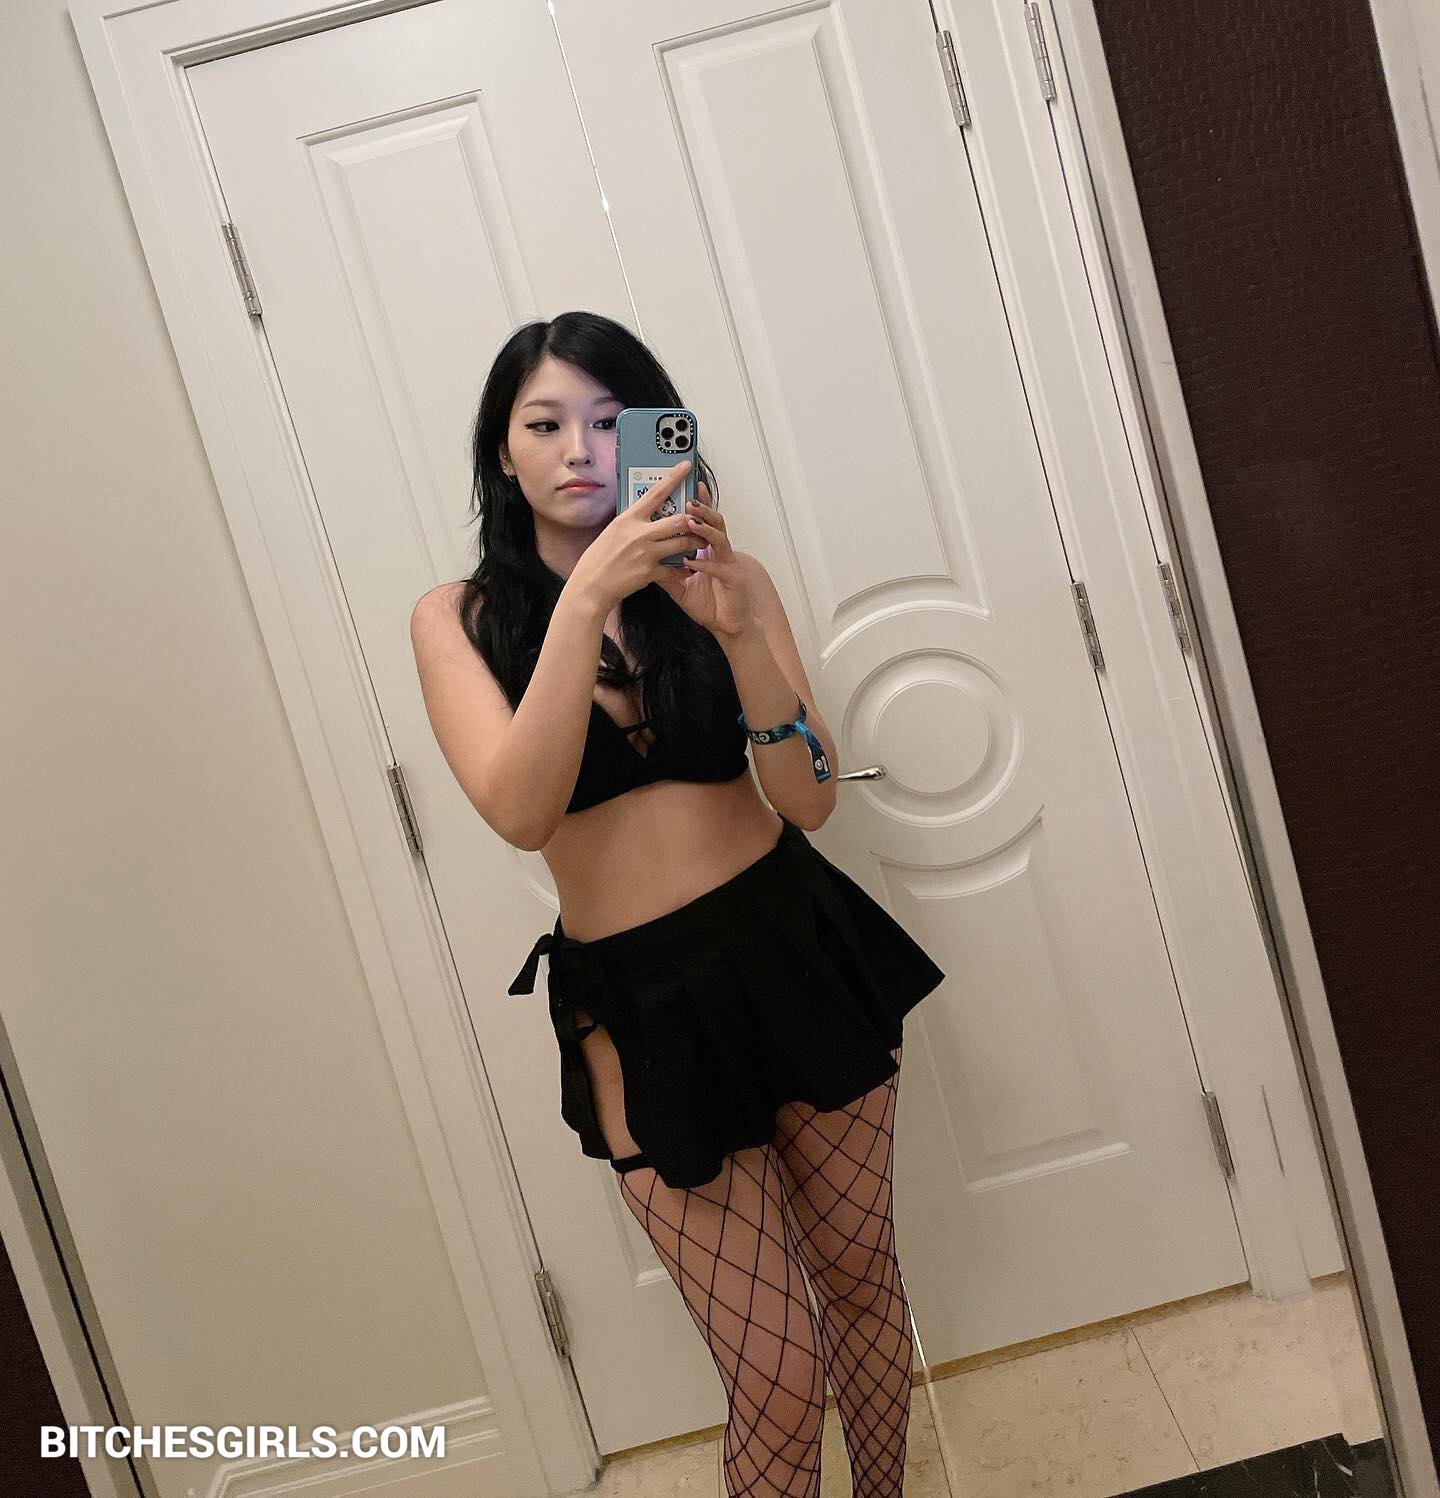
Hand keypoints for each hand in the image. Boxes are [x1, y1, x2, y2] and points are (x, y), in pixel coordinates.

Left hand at [650, 481, 757, 639]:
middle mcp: (721, 552)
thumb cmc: (709, 605)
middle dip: (703, 509)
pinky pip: (720, 568)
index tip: (684, 489)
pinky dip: (706, 564)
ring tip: (691, 521)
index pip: (702, 522)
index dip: (696, 506)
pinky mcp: (734, 579)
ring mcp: (729, 564)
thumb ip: (665, 572)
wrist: (727, 626)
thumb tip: (645, 560)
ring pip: (720, 539)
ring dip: (706, 529)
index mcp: (709, 550)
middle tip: (688, 498)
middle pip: (715, 522)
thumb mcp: (680, 587)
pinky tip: (693, 561)